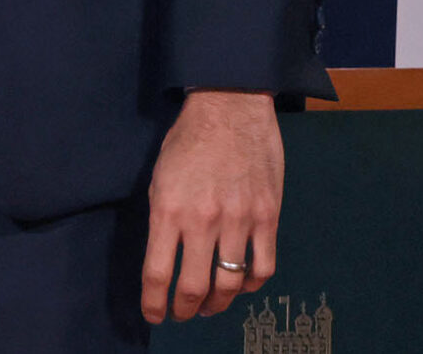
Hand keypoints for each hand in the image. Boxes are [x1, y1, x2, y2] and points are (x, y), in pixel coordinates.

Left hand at [140, 89, 281, 321]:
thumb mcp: (160, 177)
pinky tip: (241, 284)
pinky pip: (263, 267)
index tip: (154, 315)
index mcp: (168, 208)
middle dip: (186, 309)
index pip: (158, 272)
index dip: (155, 302)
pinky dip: (251, 284)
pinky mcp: (268, 216)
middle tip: (182, 313)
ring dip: (218, 303)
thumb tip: (166, 259)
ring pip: (230, 283)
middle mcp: (203, 219)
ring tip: (210, 305)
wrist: (230, 106)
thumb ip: (163, 219)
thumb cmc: (188, 139)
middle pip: (195, 287)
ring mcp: (239, 219)